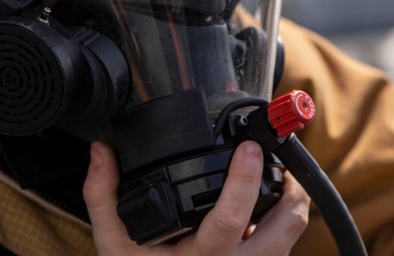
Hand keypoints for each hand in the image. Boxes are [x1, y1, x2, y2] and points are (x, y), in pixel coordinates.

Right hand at [83, 140, 309, 254]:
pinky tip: (264, 205)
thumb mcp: (114, 244)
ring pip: (293, 233)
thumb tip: (101, 152)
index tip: (247, 147)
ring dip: (292, 201)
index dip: (244, 180)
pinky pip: (284, 244)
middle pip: (286, 224)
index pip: (230, 219)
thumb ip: (103, 196)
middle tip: (274, 157)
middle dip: (290, 186)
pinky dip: (282, 220)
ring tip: (277, 175)